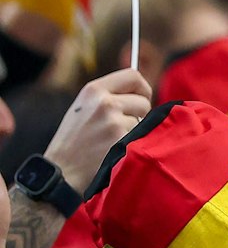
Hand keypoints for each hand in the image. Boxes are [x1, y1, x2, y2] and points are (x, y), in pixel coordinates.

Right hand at [41, 69, 152, 186]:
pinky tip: (115, 150)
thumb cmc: (75, 141)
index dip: (142, 88)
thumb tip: (142, 93)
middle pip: (144, 100)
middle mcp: (104, 102)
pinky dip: (134, 145)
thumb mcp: (84, 108)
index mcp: (93, 90)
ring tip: (112, 140)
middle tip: (123, 126)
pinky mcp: (121, 140)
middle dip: (140, 113)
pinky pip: (142, 137)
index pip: (133, 76)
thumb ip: (109, 96)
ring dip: (135, 131)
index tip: (142, 98)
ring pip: (144, 121)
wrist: (62, 171)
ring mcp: (113, 122)